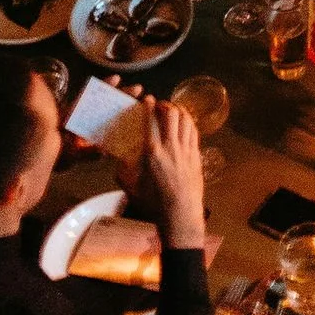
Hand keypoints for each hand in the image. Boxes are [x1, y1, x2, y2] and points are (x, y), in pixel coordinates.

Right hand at [138, 97, 208, 251]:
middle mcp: (170, 146)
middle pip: (171, 114)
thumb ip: (123, 173)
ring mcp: (186, 149)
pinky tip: (185, 123)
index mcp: (152, 153)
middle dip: (165, 105)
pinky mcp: (196, 155)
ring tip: (173, 110)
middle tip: (159, 105)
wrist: (180, 214)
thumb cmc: (154, 204)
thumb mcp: (132, 189)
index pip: (149, 121)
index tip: (147, 99)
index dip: (148, 106)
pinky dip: (188, 122)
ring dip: (178, 110)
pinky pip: (194, 131)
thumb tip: (118, 161)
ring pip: (185, 119)